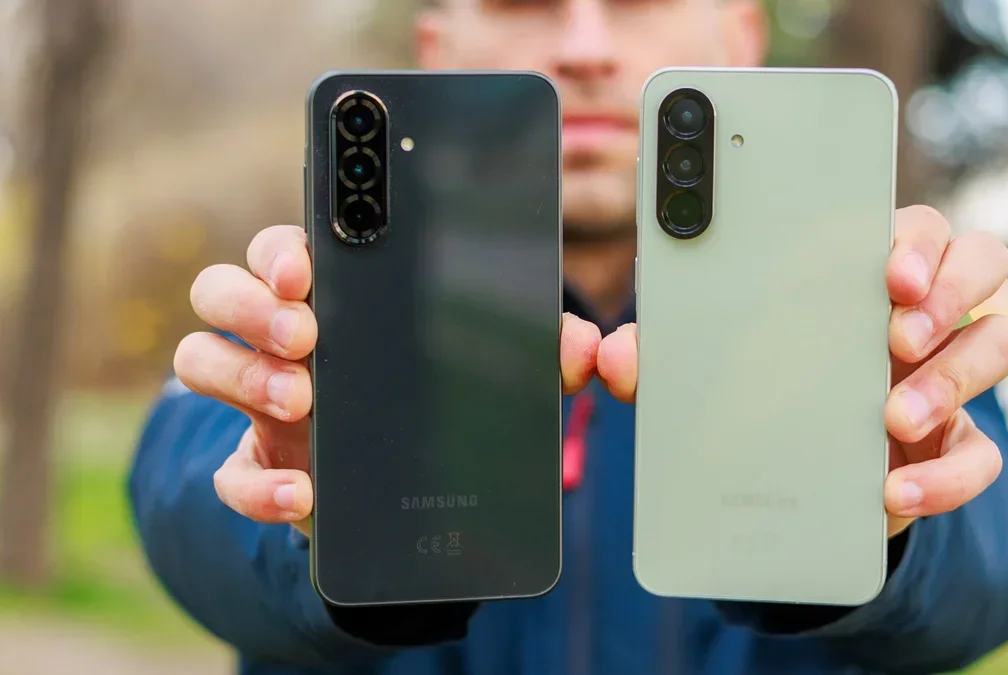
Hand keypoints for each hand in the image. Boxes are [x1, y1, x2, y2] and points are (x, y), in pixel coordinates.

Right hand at [174, 225, 601, 535]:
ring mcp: (260, 401)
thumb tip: (587, 347)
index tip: (308, 264)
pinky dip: (256, 485)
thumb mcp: (494, 373)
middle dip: (252, 303)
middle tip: (305, 331)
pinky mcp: (259, 467)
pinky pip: (226, 474)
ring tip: (300, 398)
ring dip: (241, 374)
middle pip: (221, 288)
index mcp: (335, 298)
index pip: (285, 247)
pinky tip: (303, 492)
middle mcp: (282, 338)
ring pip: (199, 360)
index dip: (283, 247)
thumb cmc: (444, 402)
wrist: (411, 492)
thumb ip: (539, 352)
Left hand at [595, 206, 1007, 537]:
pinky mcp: (956, 446)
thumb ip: (665, 357)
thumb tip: (610, 355)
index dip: (910, 239)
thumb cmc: (757, 390)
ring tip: (893, 417)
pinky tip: (897, 493)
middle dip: (948, 291)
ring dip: (955, 376)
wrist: (792, 481)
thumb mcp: (708, 371)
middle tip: (896, 335)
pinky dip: (949, 477)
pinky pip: (987, 453)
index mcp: (863, 274)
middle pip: (980, 261)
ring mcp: (948, 377)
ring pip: (1000, 341)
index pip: (911, 225)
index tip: (886, 271)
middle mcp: (920, 313)